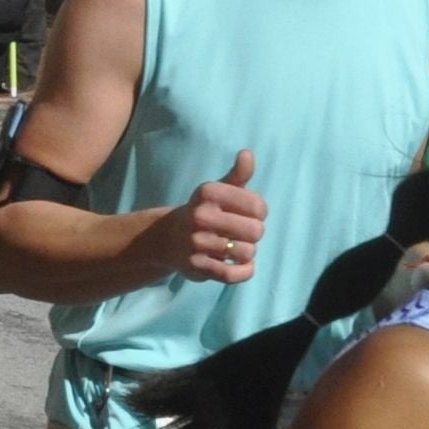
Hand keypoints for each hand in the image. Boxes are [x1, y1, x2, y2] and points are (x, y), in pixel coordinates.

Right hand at [176, 150, 267, 282]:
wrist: (168, 239)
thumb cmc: (203, 211)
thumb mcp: (218, 190)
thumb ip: (238, 174)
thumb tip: (247, 154)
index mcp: (209, 192)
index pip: (258, 207)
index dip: (259, 213)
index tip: (248, 214)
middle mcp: (201, 215)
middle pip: (256, 231)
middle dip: (254, 234)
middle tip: (241, 233)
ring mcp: (198, 242)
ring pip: (247, 253)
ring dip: (247, 252)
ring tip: (236, 247)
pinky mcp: (198, 266)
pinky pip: (234, 274)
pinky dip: (244, 271)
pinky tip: (242, 266)